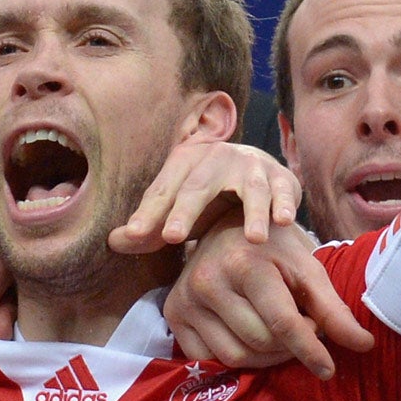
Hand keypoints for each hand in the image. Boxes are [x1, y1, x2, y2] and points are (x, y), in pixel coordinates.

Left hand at [110, 140, 300, 252]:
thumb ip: (150, 228)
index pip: (163, 189)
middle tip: (174, 237)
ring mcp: (251, 165)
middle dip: (186, 210)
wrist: (252, 172)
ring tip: (254, 238)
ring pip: (251, 187)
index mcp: (185, 162)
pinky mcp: (280, 177)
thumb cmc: (208, 197)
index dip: (148, 212)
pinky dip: (286, 203)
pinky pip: (284, 189)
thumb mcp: (178, 209)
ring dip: (253, 211)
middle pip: (198, 185)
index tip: (136, 235)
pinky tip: (285, 221)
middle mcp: (216, 158)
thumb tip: (114, 242)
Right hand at [163, 218, 373, 377]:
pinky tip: (249, 338)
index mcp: (245, 261)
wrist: (225, 226)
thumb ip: (333, 308)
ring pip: (236, 357)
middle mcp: (208, 279)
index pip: (282, 323)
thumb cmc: (274, 247)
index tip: (329, 369)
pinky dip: (236, 358)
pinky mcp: (174, 314)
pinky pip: (210, 359)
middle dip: (290, 347)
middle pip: (262, 343)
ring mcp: (186, 298)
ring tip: (279, 336)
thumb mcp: (307, 268)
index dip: (310, 351)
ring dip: (266, 358)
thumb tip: (365, 346)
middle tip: (302, 331)